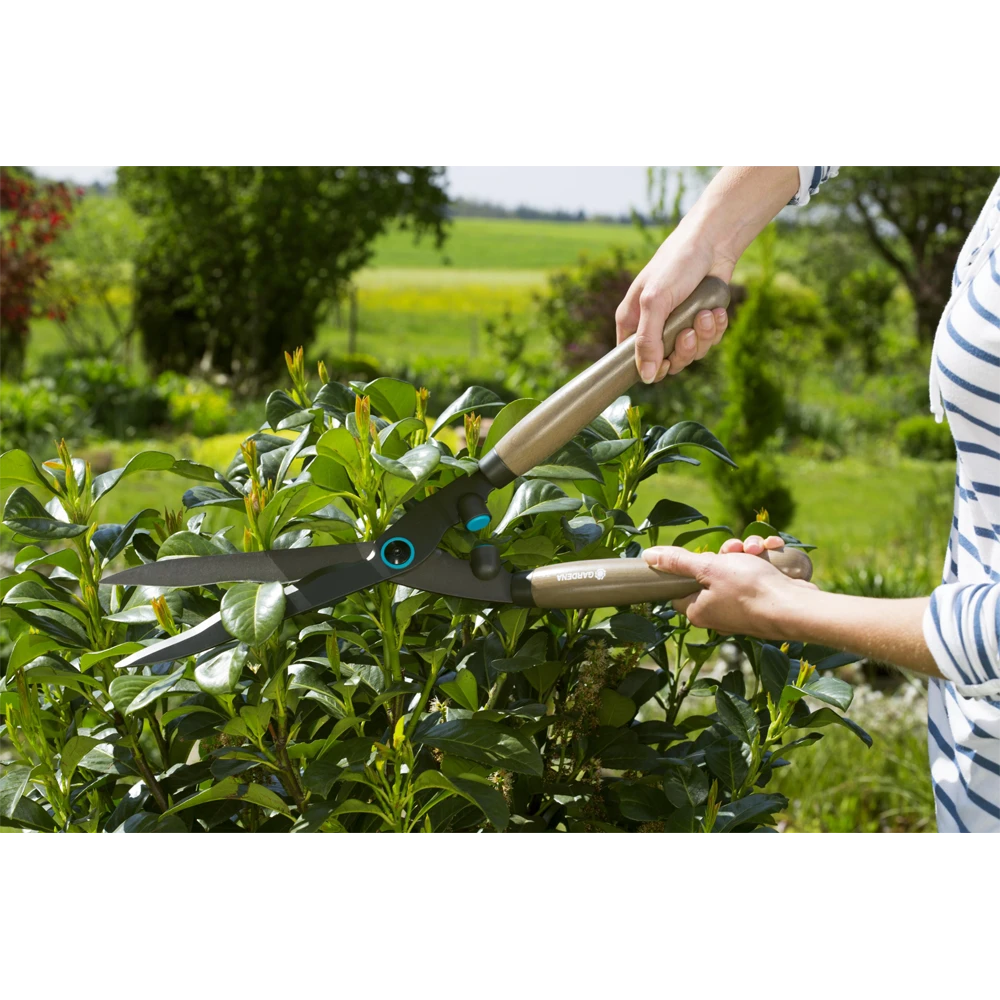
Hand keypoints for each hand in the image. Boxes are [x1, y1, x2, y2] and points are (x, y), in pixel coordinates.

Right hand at [615, 230, 731, 383]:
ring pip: (691, 354)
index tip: (666, 361)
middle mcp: (654, 327)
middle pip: (667, 363)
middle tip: (689, 331)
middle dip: (683, 350)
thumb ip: (647, 341)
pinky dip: (715, 328)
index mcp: (632, 323)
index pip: (634, 361)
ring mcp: (678, 326)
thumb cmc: (675, 265)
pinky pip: (709, 341)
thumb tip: (646, 377)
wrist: (712, 242)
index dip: (651, 367)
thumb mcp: (655, 302)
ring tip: (706, 314)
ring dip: (703, 336)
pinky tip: (716, 310)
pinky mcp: (700, 322)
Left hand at [641, 537, 817, 637]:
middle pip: (711, 575)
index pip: (679, 589)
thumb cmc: (749, 590)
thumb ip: (678, 561)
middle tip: (735, 548)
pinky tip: (772, 550)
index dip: (688, 568)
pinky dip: (764, 560)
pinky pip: (758, 575)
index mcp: (698, 611)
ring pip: (737, 570)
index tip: (701, 556)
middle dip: (725, 554)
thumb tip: (649, 556)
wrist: (797, 608)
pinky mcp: (764, 601)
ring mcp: (743, 609)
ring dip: (747, 553)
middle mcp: (718, 614)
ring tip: (758, 549)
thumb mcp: (708, 568)